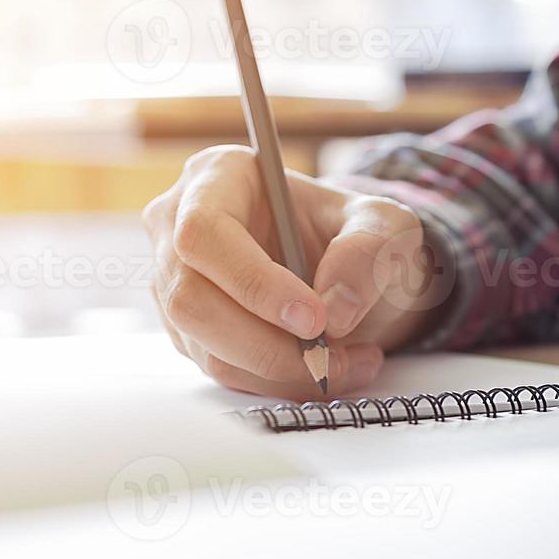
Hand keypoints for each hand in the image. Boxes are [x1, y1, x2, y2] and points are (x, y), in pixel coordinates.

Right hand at [144, 146, 436, 399]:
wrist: (347, 271)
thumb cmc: (354, 234)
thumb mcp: (384, 226)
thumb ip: (367, 252)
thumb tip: (334, 308)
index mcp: (216, 177)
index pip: (203, 232)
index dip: (252, 281)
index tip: (314, 318)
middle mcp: (177, 226)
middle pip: (190, 298)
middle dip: (266, 342)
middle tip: (330, 354)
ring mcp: (174, 283)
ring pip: (205, 345)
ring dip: (279, 370)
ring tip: (347, 364)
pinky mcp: (187, 330)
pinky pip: (221, 370)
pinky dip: (276, 381)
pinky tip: (324, 368)